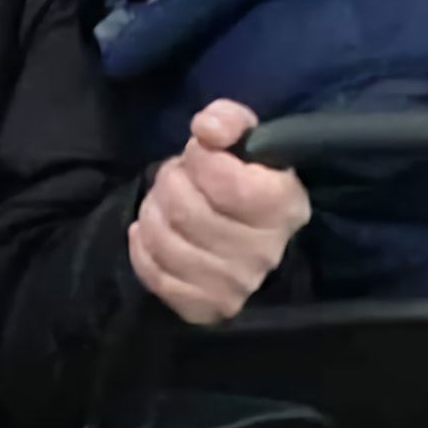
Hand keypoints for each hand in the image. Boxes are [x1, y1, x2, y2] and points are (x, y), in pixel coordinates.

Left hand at [130, 102, 311, 325]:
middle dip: (170, 182)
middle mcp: (265, 252)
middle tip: (177, 176)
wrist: (251, 231)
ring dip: (153, 211)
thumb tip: (206, 128)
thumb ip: (228, 120)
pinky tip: (152, 230)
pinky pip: (155, 275)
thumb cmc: (245, 177)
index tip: (201, 153)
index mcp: (283, 205)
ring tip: (165, 203)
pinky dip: (143, 247)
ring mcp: (235, 286)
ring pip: (165, 241)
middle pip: (185, 210)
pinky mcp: (206, 307)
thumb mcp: (244, 136)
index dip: (199, 158)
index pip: (224, 180)